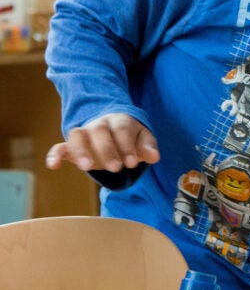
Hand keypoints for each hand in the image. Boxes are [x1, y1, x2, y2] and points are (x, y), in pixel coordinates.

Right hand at [45, 113, 159, 172]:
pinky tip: (53, 166)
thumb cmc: (131, 137)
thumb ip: (148, 147)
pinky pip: (60, 146)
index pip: (122, 130)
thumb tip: (155, 157)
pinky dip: (55, 154)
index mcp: (120, 121)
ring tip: (86, 167)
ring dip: (81, 150)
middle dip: (107, 150)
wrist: (114, 131)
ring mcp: (84, 134)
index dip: (126, 146)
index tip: (132, 163)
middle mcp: (100, 125)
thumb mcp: (143, 140)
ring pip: (77, 135)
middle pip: (99, 132)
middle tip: (116, 168)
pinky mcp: (72, 146)